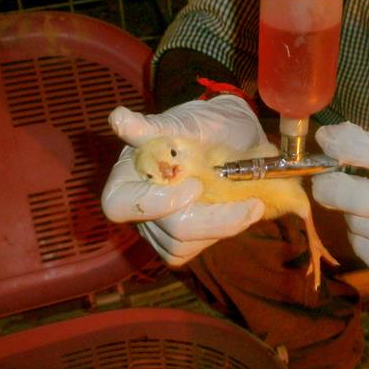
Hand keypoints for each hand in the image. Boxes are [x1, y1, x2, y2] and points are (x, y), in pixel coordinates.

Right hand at [101, 95, 266, 265]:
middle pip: (165, 229)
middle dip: (211, 220)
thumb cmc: (206, 125)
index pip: (119, 204)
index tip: (196, 186)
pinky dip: (220, 234)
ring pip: (182, 246)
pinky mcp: (177, 241)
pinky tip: (239, 213)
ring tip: (250, 205)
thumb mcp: (187, 122)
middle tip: (250, 205)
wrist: (236, 139)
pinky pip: (192, 250)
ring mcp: (155, 227)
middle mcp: (135, 205)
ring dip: (222, 228)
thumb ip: (154, 127)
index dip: (155, 203)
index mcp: (126, 174)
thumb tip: (118, 118)